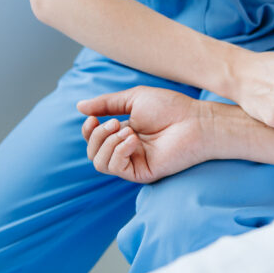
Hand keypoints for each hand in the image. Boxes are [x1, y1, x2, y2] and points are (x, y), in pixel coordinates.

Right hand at [77, 86, 215, 183]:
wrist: (194, 121)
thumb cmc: (170, 107)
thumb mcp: (133, 99)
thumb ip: (106, 104)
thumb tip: (79, 107)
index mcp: (124, 133)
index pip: (95, 140)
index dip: (88, 130)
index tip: (92, 118)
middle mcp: (127, 150)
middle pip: (93, 152)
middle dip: (97, 136)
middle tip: (114, 123)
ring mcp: (134, 163)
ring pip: (100, 163)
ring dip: (107, 143)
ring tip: (127, 130)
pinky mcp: (142, 173)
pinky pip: (115, 168)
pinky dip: (117, 151)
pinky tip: (132, 140)